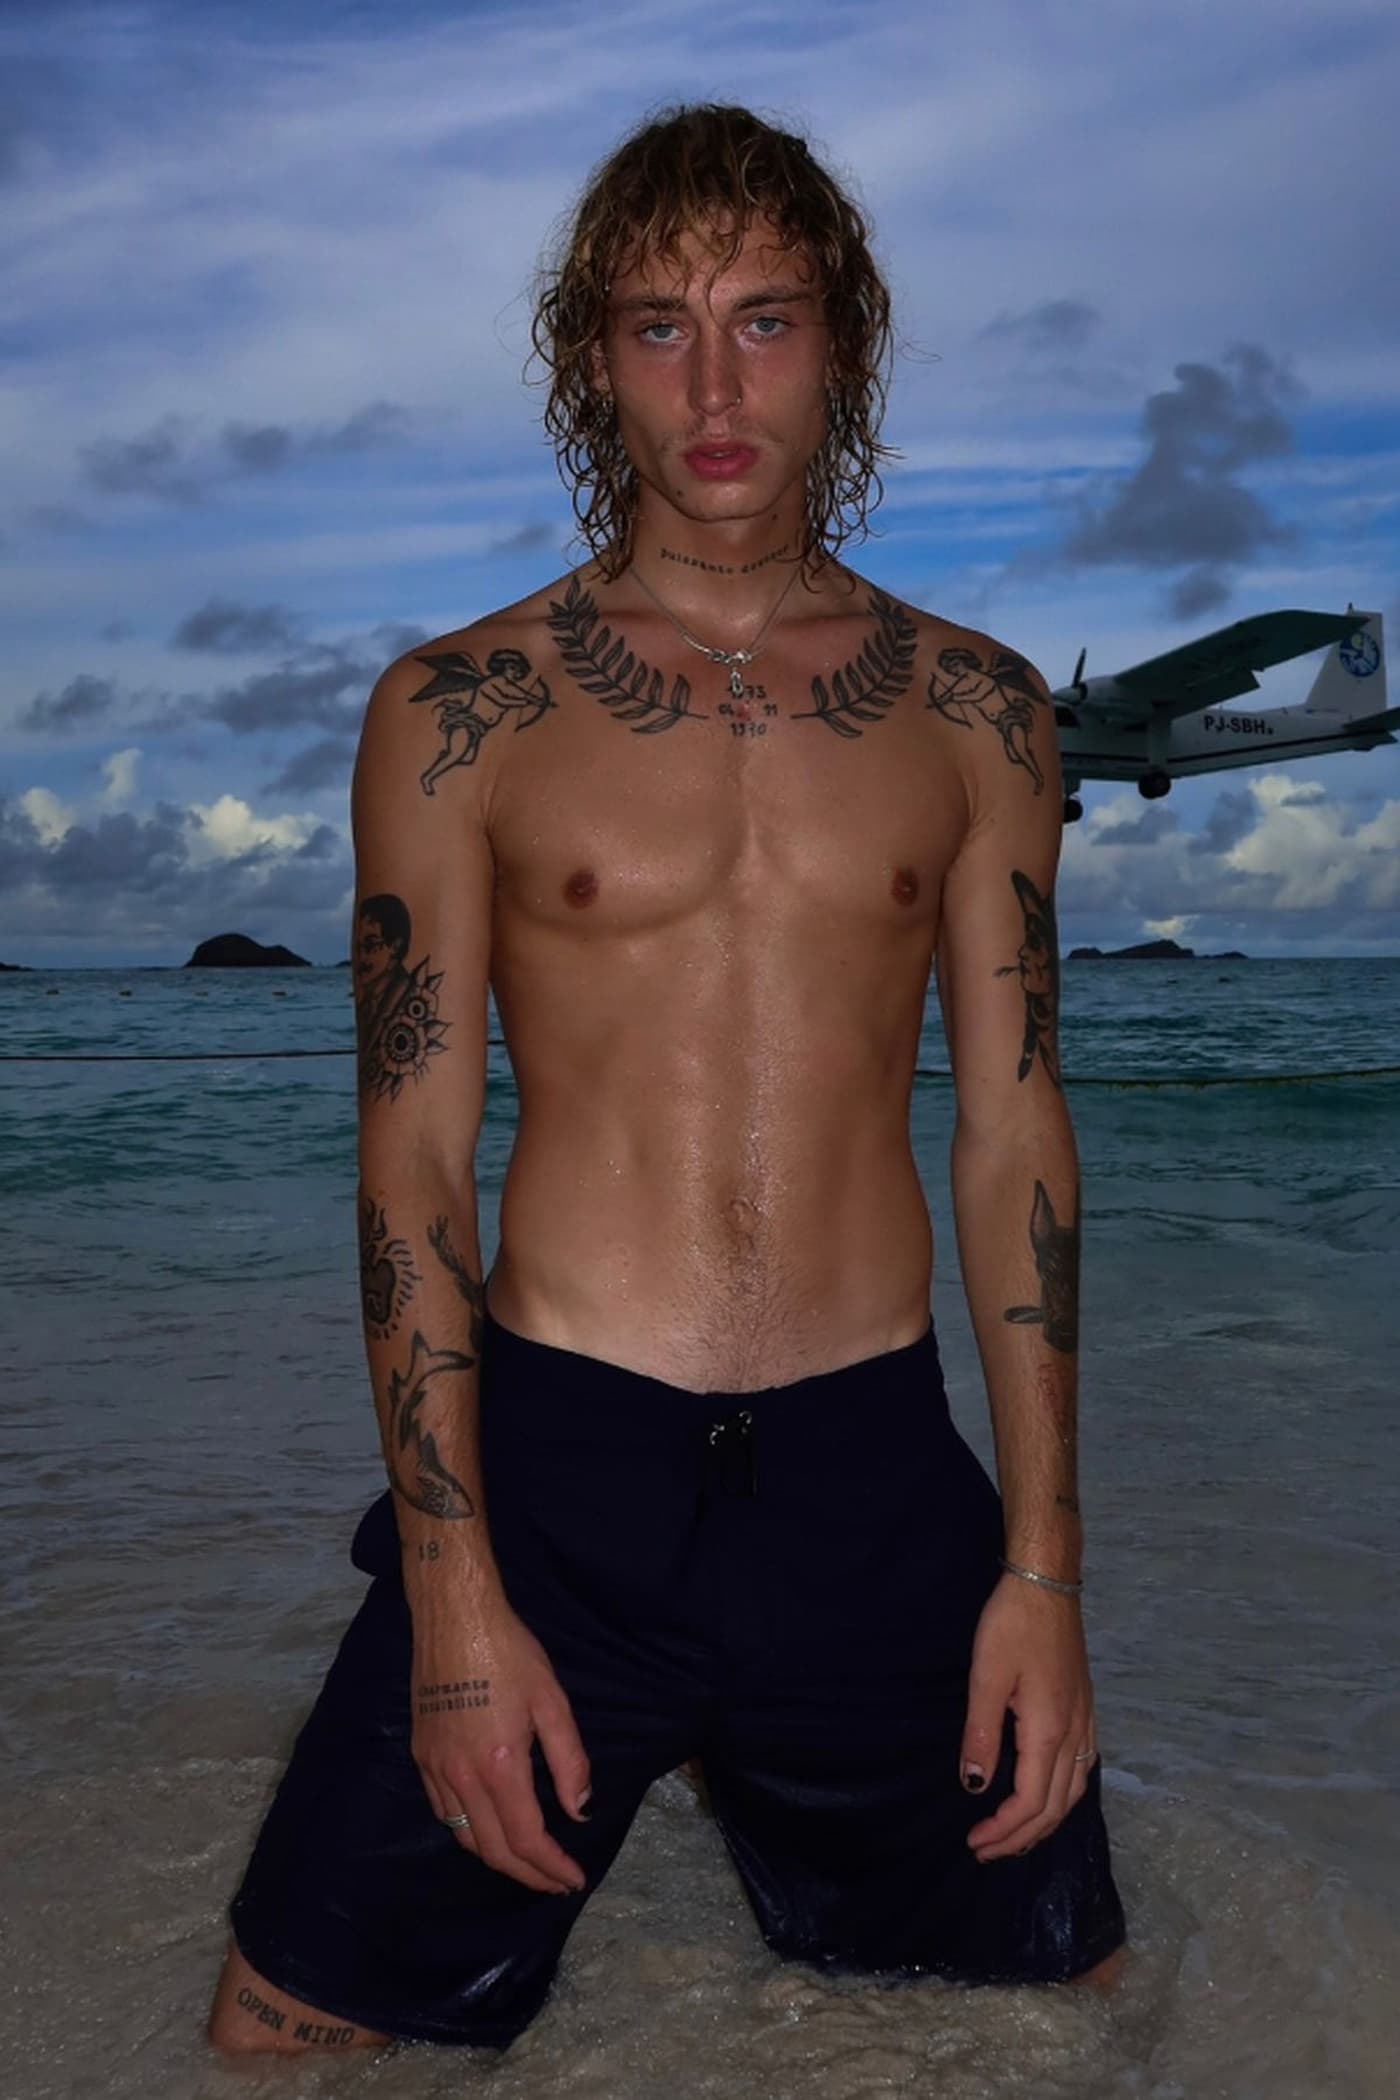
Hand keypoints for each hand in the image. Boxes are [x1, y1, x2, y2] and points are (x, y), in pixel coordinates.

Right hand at [411, 1600, 590, 1895]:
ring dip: (497, 1859)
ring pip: (464, 1837)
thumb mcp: (552, 1701)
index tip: (574, 1879)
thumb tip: (578, 1811)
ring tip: (527, 1862)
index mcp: (500, 1765)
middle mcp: (462, 1777)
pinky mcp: (421, 1756)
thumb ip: (569, 1761)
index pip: (526, 1839)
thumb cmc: (509, 1653)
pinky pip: (443, 1812)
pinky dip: (469, 1833)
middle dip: (527, 1875)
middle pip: (493, 1850)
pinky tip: (488, 1826)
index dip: (551, 1867)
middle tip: (555, 1881)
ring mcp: (435, 1768)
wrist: (454, 1619)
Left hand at [959, 1572, 1096, 1862]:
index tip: (973, 1841)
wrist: (1047, 1583)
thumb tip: (974, 1787)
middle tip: (986, 1851)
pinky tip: (1047, 1796)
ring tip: (1014, 1836)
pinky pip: (1081, 1770)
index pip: (1029, 1801)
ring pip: (1073, 1792)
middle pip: (1055, 1806)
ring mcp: (1086, 1721)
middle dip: (1021, 1837)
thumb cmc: (1012, 1625)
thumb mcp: (986, 1675)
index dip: (1003, 1829)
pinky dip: (1061, 1797)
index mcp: (1049, 1730)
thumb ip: (981, 1734)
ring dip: (1044, 1822)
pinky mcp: (1086, 1709)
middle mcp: (1075, 1734)